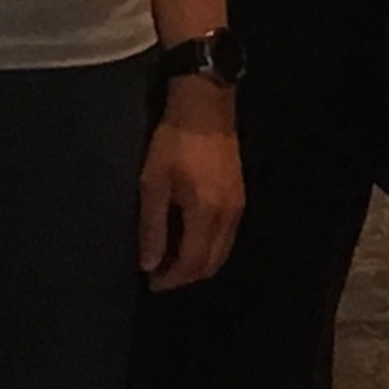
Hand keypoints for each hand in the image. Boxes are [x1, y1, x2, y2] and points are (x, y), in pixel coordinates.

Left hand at [137, 78, 245, 290]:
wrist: (206, 105)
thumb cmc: (174, 142)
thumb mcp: (153, 183)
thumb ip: (152, 226)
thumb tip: (149, 264)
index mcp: (206, 214)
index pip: (192, 263)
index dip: (171, 279)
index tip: (151, 283)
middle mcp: (228, 217)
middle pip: (211, 263)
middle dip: (186, 276)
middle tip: (159, 276)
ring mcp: (238, 207)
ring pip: (221, 252)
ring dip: (198, 264)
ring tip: (171, 261)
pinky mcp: (239, 196)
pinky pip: (226, 237)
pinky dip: (208, 248)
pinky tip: (189, 238)